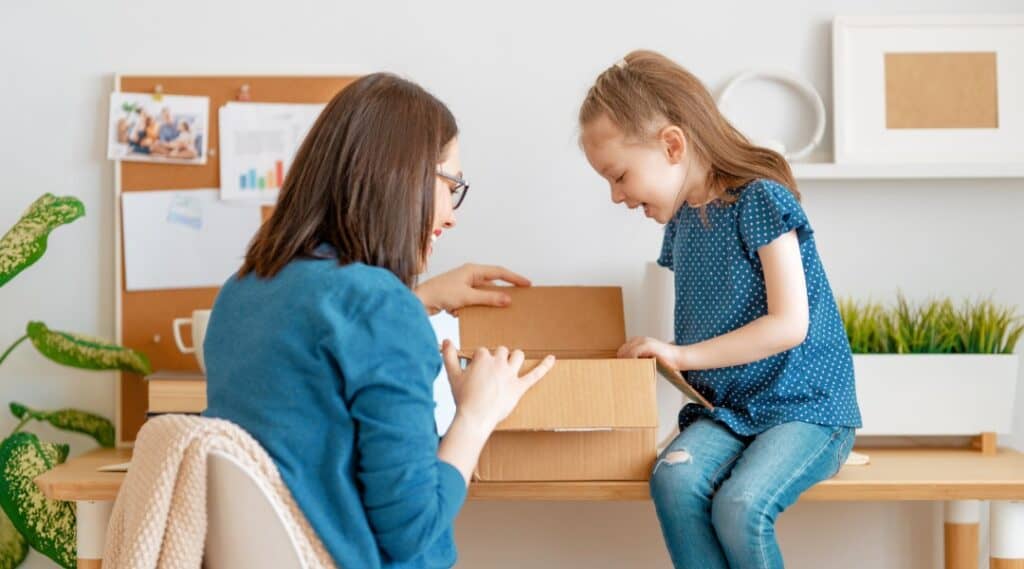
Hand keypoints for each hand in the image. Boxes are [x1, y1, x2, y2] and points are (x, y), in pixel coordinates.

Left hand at [416, 264, 530, 315]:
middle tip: (518, 297)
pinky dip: (478, 308)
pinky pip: (474, 301)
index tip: (526, 284)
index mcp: (472, 270)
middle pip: (492, 282)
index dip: (514, 278)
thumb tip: (507, 299)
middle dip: (504, 291)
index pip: (499, 272)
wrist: (419, 301)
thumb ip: (488, 298)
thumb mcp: (467, 297)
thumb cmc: (439, 293)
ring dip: (490, 302)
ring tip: (500, 310)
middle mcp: (469, 275)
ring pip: (483, 293)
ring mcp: (463, 285)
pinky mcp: (458, 296)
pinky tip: (477, 316)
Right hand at [441, 340, 554, 432]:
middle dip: (497, 358)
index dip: (479, 361)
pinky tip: (552, 359)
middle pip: (501, 351)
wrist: (475, 417)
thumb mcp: (452, 375)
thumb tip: (445, 340)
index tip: (475, 372)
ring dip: (515, 358)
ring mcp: (510, 374)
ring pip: (518, 356)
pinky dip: (545, 366)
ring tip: (510, 364)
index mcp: (483, 358)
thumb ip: (448, 355)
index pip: (483, 351)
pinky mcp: (519, 387)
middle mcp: (499, 362)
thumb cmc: (463, 398)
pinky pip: (535, 374)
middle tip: (491, 372)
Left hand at [617, 337, 689, 369]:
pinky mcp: (648, 345)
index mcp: (638, 341)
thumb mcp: (648, 357)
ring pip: (626, 351)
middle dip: (621, 361)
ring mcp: (644, 341)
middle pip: (622, 350)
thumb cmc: (664, 360)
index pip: (622, 349)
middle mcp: (640, 339)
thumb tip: (626, 367)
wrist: (678, 357)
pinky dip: (631, 360)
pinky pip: (633, 353)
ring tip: (626, 371)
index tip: (620, 369)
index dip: (620, 359)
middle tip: (622, 371)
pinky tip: (633, 367)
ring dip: (625, 361)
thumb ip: (638, 358)